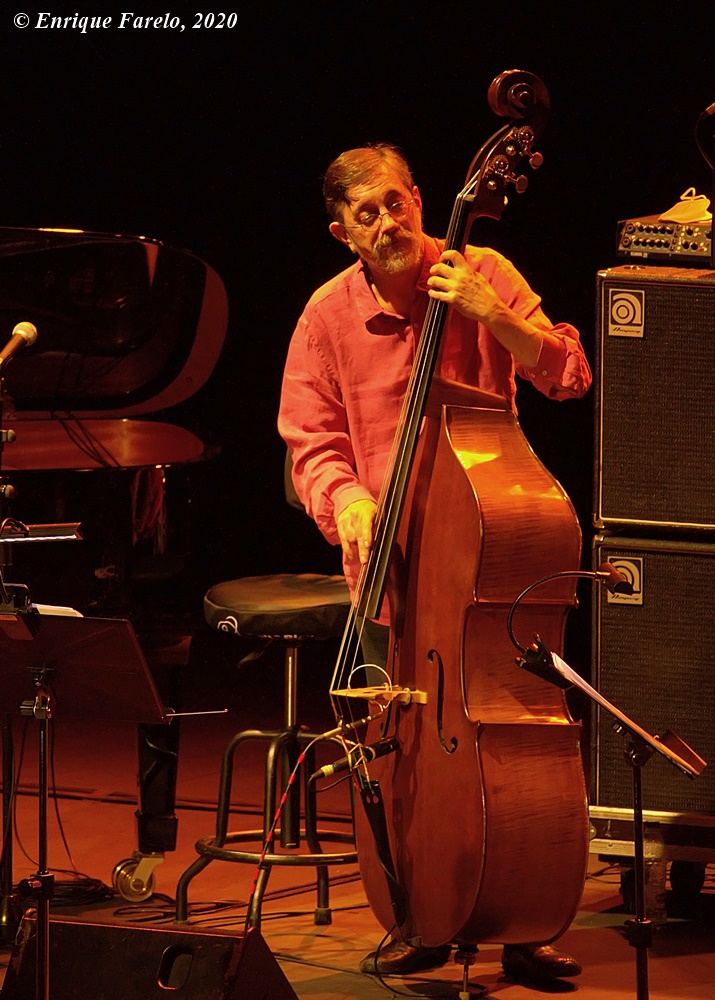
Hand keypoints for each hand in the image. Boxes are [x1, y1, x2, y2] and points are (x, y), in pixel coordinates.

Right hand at [336, 498, 376, 563]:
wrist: (352, 500)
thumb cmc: (367, 508)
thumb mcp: (376, 511)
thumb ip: (377, 524)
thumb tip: (379, 537)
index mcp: (365, 512)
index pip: (366, 525)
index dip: (366, 536)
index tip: (367, 545)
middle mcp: (354, 517)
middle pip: (358, 535)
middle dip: (361, 549)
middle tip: (364, 560)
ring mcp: (346, 522)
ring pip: (350, 538)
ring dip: (356, 547)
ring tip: (363, 555)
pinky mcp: (340, 526)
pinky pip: (343, 540)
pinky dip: (347, 549)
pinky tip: (351, 556)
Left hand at [428, 248, 541, 366]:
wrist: (489, 308)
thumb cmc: (486, 294)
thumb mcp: (479, 277)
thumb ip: (468, 271)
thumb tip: (461, 267)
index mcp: (467, 270)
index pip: (453, 255)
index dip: (445, 255)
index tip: (442, 259)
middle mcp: (459, 277)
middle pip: (439, 267)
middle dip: (433, 269)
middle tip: (433, 272)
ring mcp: (455, 288)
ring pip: (434, 280)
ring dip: (431, 281)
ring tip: (431, 283)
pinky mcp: (452, 300)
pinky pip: (436, 294)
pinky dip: (432, 293)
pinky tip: (432, 293)